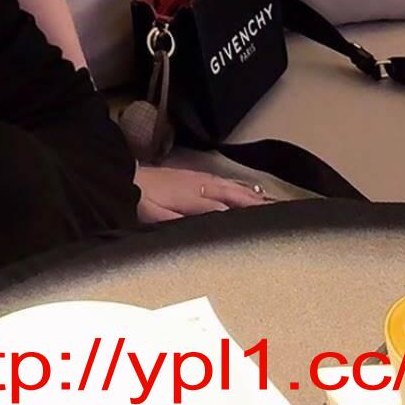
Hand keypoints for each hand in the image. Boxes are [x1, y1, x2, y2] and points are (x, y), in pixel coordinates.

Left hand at [134, 164, 276, 223]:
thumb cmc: (141, 200)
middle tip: (278, 213)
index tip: (265, 228)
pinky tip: (245, 190)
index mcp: (193, 197)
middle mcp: (200, 185)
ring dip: (250, 194)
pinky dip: (238, 186)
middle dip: (255, 204)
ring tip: (270, 203)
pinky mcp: (195, 176)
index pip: (225, 209)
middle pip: (233, 195)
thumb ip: (184, 220)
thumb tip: (213, 222)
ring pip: (231, 186)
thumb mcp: (158, 215)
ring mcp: (198, 178)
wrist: (126, 178)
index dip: (244, 218)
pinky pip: (223, 181)